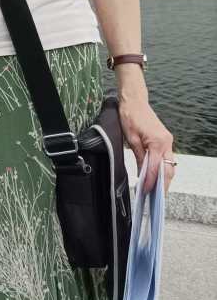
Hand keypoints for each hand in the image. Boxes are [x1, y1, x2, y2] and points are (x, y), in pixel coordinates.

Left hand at [117, 78, 175, 195]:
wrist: (134, 101)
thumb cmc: (129, 117)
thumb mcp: (130, 139)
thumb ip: (139, 158)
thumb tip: (142, 175)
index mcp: (157, 142)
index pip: (156, 168)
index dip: (150, 182)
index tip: (145, 192)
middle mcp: (166, 142)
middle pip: (168, 170)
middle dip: (162, 185)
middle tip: (154, 199)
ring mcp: (168, 141)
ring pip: (169, 165)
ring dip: (163, 178)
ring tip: (154, 191)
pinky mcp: (165, 140)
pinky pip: (166, 158)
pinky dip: (162, 169)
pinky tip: (155, 176)